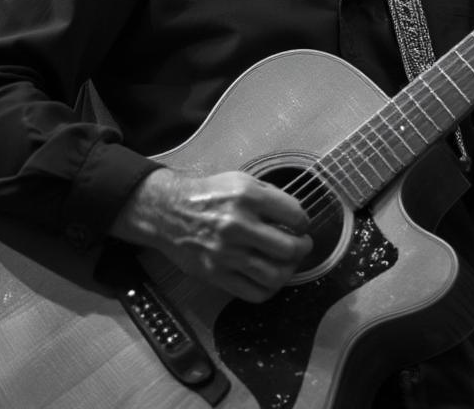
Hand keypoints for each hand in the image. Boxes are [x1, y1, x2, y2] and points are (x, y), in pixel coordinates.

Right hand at [111, 168, 312, 302]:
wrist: (169, 212)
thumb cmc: (208, 194)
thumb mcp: (240, 180)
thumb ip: (269, 196)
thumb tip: (296, 216)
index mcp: (247, 196)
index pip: (294, 215)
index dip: (304, 221)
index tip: (301, 224)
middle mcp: (238, 225)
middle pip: (289, 248)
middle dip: (303, 248)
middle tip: (302, 244)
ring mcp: (226, 253)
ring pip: (275, 275)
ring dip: (289, 270)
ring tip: (288, 262)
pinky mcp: (217, 275)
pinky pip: (254, 293)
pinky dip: (270, 289)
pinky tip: (271, 278)